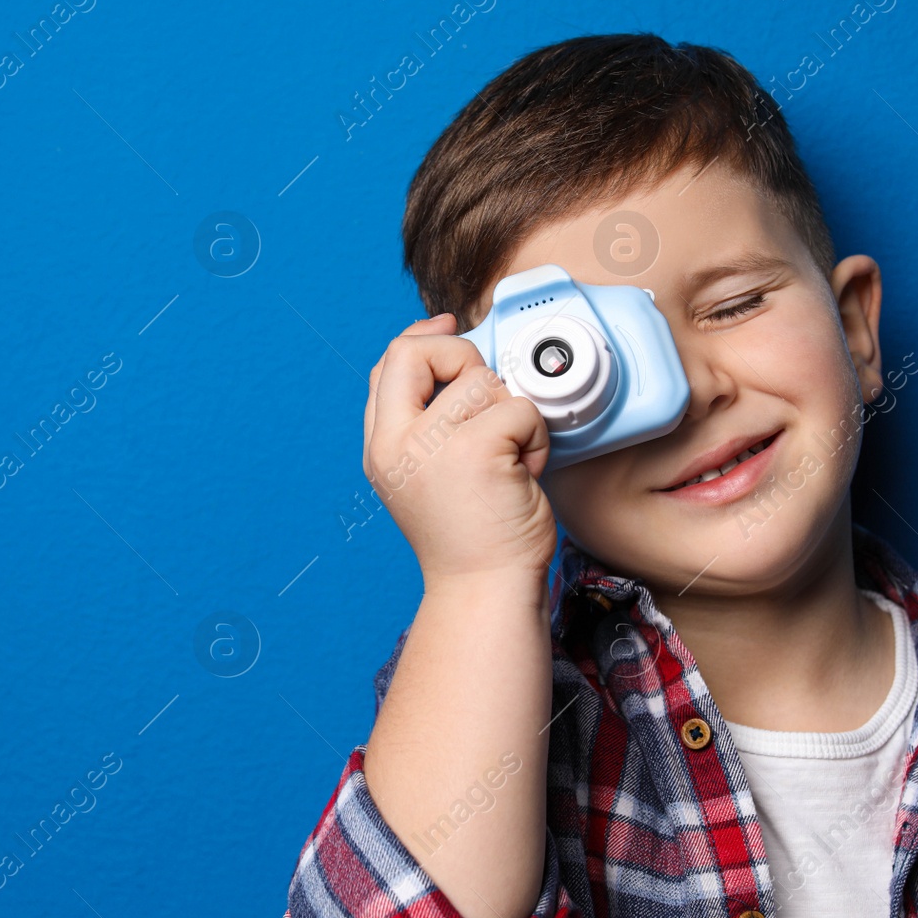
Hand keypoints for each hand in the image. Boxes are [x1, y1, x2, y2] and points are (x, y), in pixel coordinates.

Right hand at [363, 313, 554, 584]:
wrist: (485, 587)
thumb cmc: (470, 532)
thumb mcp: (425, 470)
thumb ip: (425, 417)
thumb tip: (443, 341)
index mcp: (382, 446)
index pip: (388, 364)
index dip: (421, 338)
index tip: (448, 329)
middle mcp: (397, 443)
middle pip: (418, 353)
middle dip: (463, 358)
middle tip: (487, 405)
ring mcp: (434, 446)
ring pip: (481, 380)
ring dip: (510, 413)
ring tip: (509, 457)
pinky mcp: (478, 450)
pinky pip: (519, 408)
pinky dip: (535, 437)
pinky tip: (524, 471)